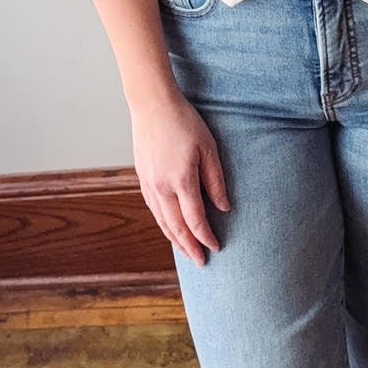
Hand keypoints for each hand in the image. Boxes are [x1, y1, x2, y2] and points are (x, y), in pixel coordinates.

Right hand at [131, 90, 230, 267]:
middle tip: (202, 263)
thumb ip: (216, 180)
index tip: (217, 248)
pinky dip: (163, 224)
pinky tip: (170, 228)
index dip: (206, 237)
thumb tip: (224, 208)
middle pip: (177, 227)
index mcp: (181, 180)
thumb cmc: (185, 122)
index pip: (195, 220)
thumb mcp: (208, 148)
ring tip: (187, 252)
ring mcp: (149, 184)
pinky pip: (154, 209)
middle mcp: (161, 187)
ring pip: (162, 221)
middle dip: (190, 247)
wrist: (152, 105)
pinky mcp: (143, 178)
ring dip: (175, 240)